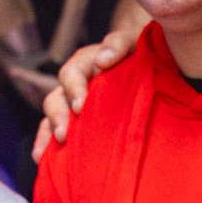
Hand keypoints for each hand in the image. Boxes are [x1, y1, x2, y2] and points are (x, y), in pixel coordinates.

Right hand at [33, 0, 147, 160]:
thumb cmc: (145, 55)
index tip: (80, 106)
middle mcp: (77, 85)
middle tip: (63, 134)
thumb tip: (102, 59)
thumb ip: (119, 44)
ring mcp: (75, 105)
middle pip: (57, 98)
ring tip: (47, 153)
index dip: (73, 89)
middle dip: (58, 117)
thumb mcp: (136, 43)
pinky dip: (46, 144)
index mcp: (87, 64)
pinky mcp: (78, 122)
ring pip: (52, 118)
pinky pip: (54, 132)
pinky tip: (43, 159)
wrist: (158, 71)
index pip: (71, 74)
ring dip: (48, 134)